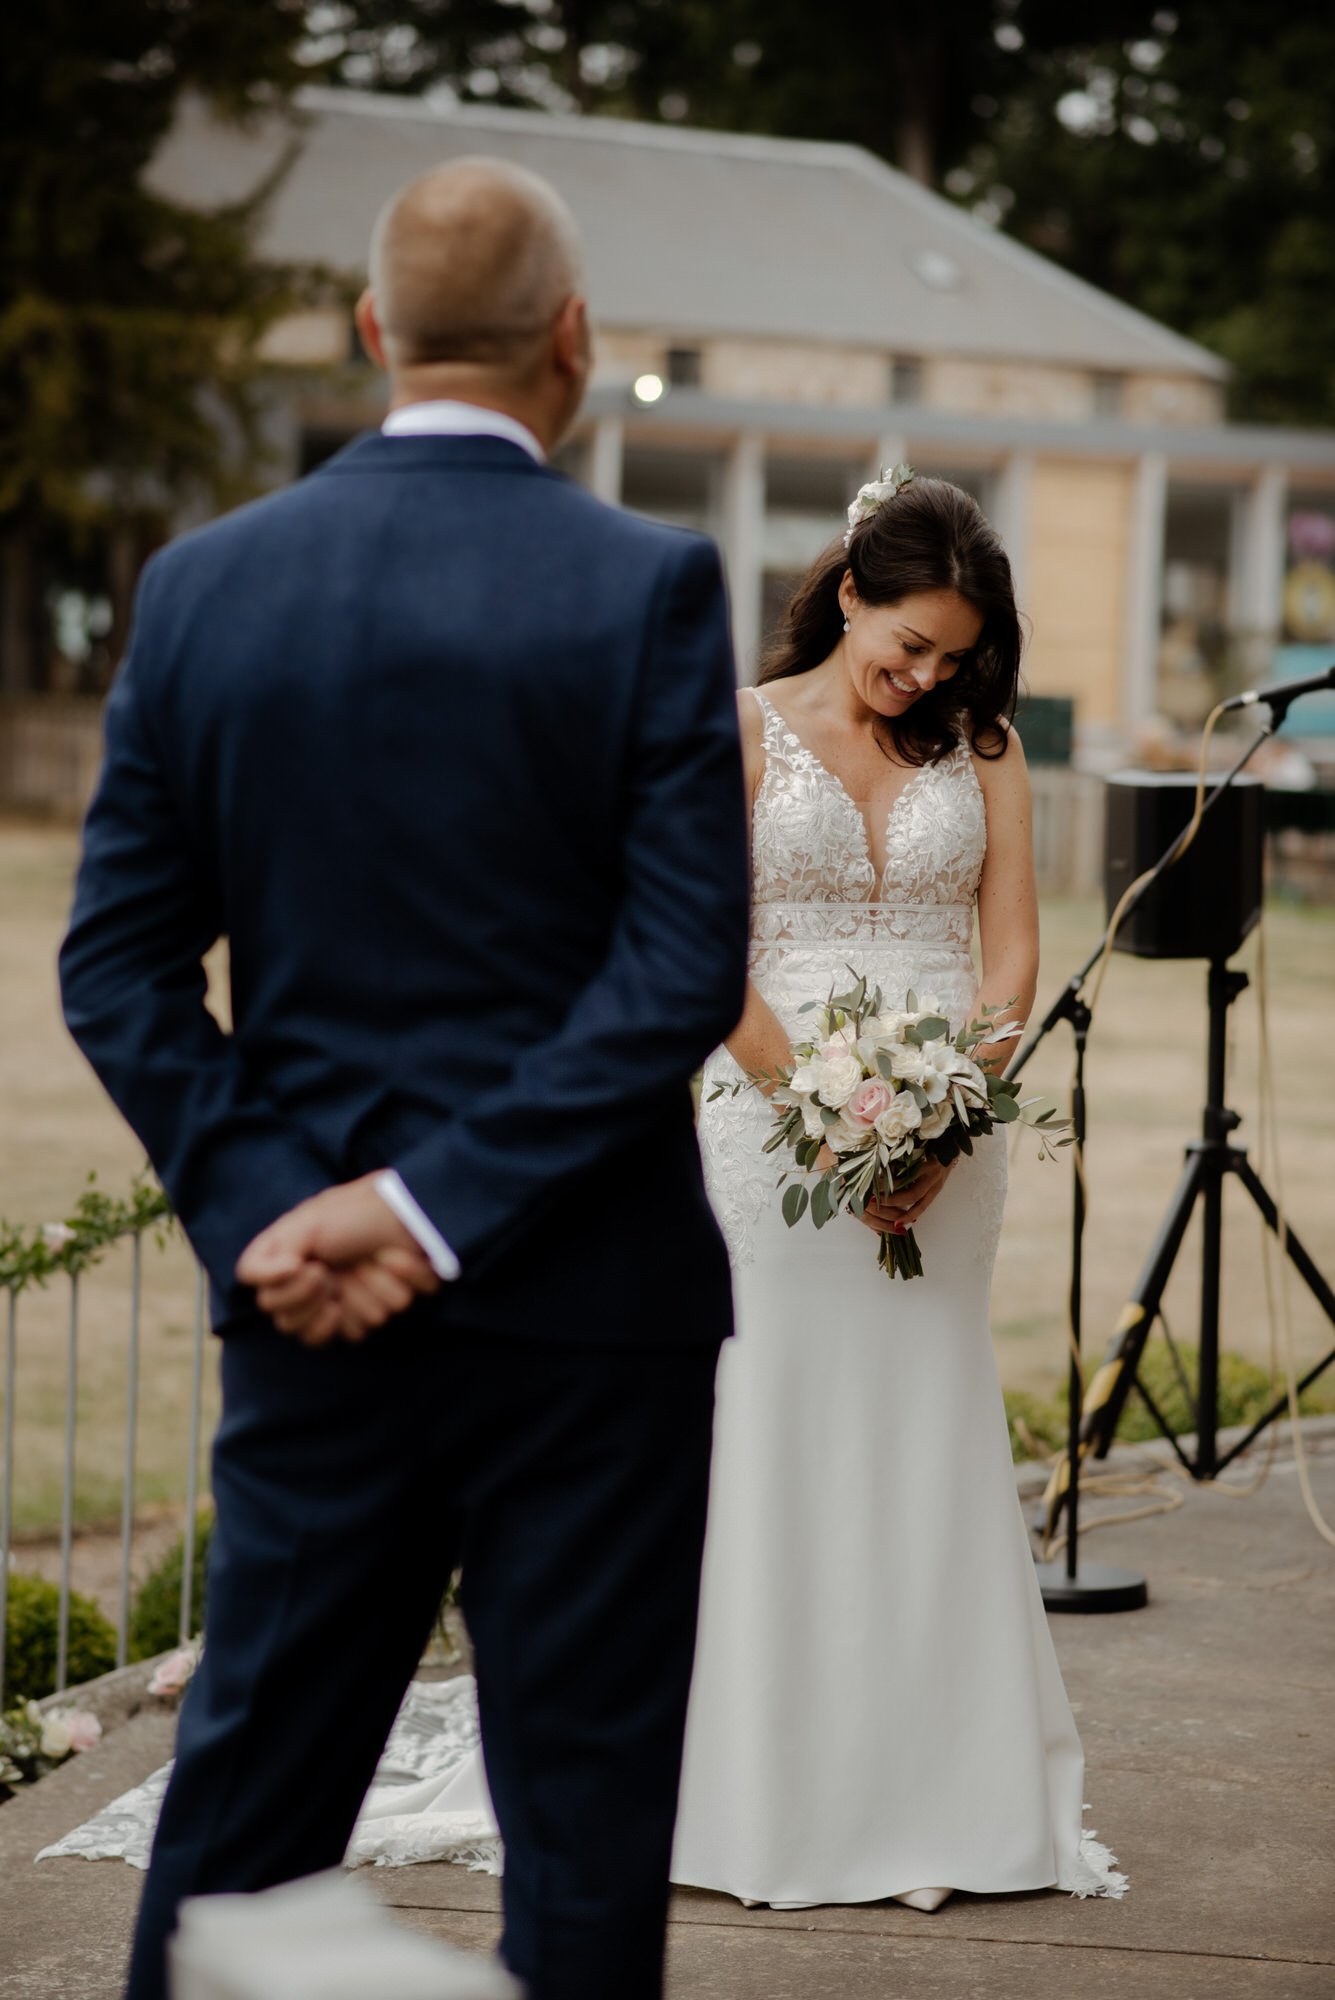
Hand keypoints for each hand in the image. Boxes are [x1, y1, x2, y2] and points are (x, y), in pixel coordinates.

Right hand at [236, 1177, 441, 1344]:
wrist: (413, 1211)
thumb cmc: (358, 1212)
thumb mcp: (307, 1224)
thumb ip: (270, 1256)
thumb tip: (274, 1283)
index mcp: (290, 1264)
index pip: (265, 1300)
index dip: (284, 1291)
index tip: (301, 1266)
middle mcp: (311, 1286)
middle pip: (292, 1326)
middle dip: (316, 1295)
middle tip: (330, 1271)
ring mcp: (343, 1301)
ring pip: (338, 1327)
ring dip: (363, 1289)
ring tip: (374, 1259)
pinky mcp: (374, 1309)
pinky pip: (368, 1326)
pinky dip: (389, 1290)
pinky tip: (395, 1265)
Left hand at [859, 1156, 952, 1236]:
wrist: (949, 1148)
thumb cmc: (928, 1146)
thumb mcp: (914, 1149)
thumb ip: (900, 1159)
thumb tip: (878, 1169)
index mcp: (925, 1163)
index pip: (905, 1177)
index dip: (889, 1184)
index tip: (874, 1187)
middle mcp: (932, 1176)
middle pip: (913, 1194)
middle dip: (894, 1201)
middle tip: (878, 1204)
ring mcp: (937, 1185)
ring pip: (922, 1204)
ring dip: (907, 1215)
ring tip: (894, 1224)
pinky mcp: (937, 1191)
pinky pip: (925, 1205)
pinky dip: (914, 1214)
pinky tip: (904, 1221)